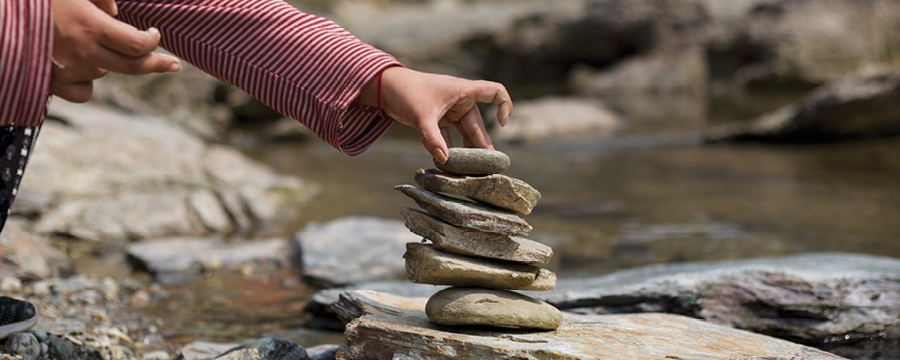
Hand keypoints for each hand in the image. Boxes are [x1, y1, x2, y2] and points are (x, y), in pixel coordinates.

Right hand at [50, 0, 181, 101]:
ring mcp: (68, 71)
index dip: (152, 40)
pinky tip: (85, 69)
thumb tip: (116, 14)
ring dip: (110, 63)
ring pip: (106, 75)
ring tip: (97, 46)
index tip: (154, 34)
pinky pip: (83, 92)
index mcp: (91, 27)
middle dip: (157, 64)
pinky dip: (88, 82)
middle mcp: (84, 53)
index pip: (137, 44)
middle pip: (134, 67)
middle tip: (174, 65)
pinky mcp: (52, 82)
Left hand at [358, 67, 512, 162]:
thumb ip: (433, 139)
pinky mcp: (439, 120)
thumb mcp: (421, 117)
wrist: (385, 87)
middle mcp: (460, 101)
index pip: (495, 92)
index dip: (505, 106)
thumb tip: (444, 161)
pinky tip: (449, 165)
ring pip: (464, 134)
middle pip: (478, 125)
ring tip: (470, 171)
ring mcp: (450, 111)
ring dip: (466, 151)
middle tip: (485, 169)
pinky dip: (450, 149)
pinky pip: (450, 137)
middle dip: (481, 146)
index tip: (502, 124)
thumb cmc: (406, 93)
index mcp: (463, 91)